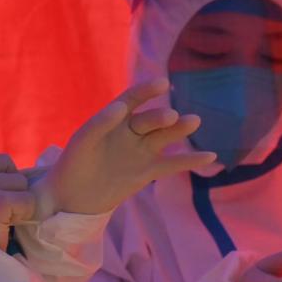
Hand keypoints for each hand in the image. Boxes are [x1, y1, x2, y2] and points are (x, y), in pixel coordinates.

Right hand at [0, 154, 36, 249]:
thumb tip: (27, 178)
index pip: (5, 162)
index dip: (12, 182)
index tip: (3, 205)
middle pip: (19, 177)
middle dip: (18, 198)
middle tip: (4, 221)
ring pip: (25, 189)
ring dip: (23, 209)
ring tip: (5, 225)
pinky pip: (25, 202)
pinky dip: (23, 216)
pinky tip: (8, 228)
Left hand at [32, 78, 216, 216]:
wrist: (70, 197)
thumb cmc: (71, 165)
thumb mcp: (82, 143)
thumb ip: (99, 124)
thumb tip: (120, 106)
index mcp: (113, 119)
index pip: (132, 100)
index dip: (146, 91)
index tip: (161, 84)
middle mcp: (130, 131)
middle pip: (150, 120)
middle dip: (161, 117)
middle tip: (171, 117)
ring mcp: (140, 151)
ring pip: (164, 137)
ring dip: (179, 130)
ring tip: (193, 122)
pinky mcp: (147, 172)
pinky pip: (171, 165)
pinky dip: (190, 161)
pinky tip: (211, 157)